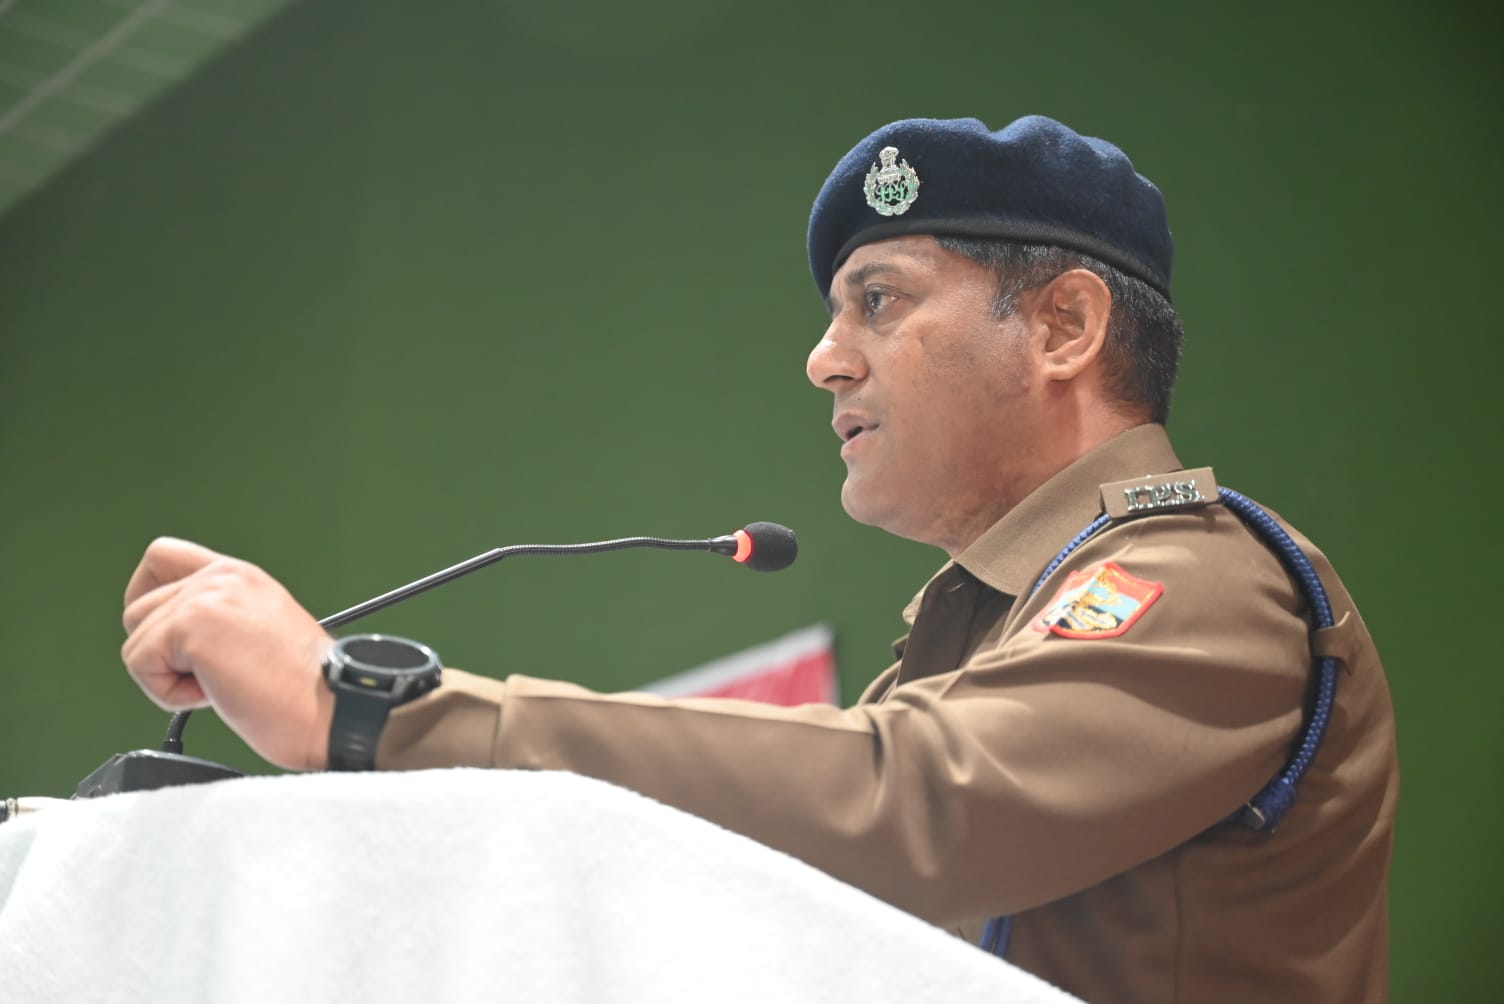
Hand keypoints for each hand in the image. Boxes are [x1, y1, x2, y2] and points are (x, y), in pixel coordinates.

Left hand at [121, 538, 334, 770]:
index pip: (162, 556)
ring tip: (220, 685)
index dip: (147, 594)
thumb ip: (218, 617)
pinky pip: (140, 665)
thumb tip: (170, 639)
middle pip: (138, 609)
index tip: (167, 635)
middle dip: (161, 653)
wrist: (332, 707)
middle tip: (213, 674)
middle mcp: (222, 577)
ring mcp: (206, 598)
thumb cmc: (304, 689)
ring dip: (167, 677)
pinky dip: (167, 694)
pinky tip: (215, 694)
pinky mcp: (192, 627)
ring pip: (135, 641)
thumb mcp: (258, 631)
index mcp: (239, 576)